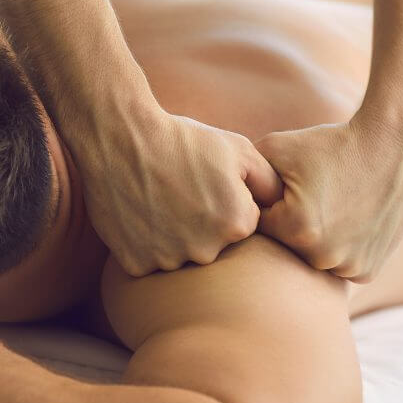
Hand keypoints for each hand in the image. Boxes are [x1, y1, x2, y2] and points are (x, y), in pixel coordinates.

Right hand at [80, 110, 282, 275]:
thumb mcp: (238, 149)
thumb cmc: (182, 139)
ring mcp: (168, 260)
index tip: (203, 185)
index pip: (240, 226)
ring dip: (171, 237)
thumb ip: (270, 182)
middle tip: (178, 192)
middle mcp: (206, 250)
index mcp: (237, 224)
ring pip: (178, 257)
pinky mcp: (136, 264)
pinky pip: (148, 262)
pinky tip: (138, 215)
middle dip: (199, 224)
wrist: (120, 138)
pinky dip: (144, 245)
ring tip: (157, 201)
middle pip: (211, 246)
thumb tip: (283, 207)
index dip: (223, 203)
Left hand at [254, 117, 402, 281]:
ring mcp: (348, 267)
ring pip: (310, 262)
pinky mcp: (368, 270)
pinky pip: (337, 268)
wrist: (392, 145)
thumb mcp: (275, 148)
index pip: (259, 229)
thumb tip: (215, 196)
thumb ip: (240, 174)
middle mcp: (322, 256)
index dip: (267, 207)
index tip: (283, 190)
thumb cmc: (328, 144)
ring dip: (312, 244)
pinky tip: (344, 223)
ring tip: (329, 209)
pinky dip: (336, 252)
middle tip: (311, 198)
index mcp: (295, 230)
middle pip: (284, 250)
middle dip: (288, 228)